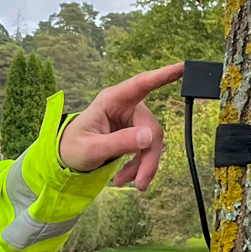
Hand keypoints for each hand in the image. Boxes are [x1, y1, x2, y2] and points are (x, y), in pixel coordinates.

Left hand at [57, 63, 185, 189]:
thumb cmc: (73, 146)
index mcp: (111, 100)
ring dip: (143, 165)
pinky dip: (138, 166)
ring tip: (124, 182)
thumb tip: (149, 138)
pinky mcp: (135, 132)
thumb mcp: (91, 149)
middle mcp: (125, 106)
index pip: (141, 84)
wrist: (67, 157)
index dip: (163, 75)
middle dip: (149, 157)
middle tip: (140, 183)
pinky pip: (146, 149)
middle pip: (151, 128)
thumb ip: (118, 143)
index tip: (182, 67)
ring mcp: (131, 119)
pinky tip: (124, 178)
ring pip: (152, 142)